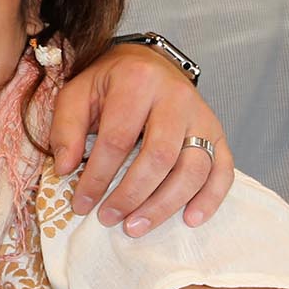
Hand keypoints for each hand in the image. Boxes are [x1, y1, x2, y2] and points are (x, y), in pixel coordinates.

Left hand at [51, 42, 233, 235]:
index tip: (82, 204)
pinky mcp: (218, 132)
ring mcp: (202, 115)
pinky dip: (210, 198)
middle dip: (132, 195)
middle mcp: (176, 97)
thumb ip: (66, 129)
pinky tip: (191, 219)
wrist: (148, 62)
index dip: (98, 176)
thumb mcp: (77, 94)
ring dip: (165, 204)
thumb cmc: (110, 83)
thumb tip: (65, 169)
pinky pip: (223, 169)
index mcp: (137, 81)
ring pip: (193, 168)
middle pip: (159, 156)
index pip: (117, 139)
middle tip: (109, 218)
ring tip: (137, 226)